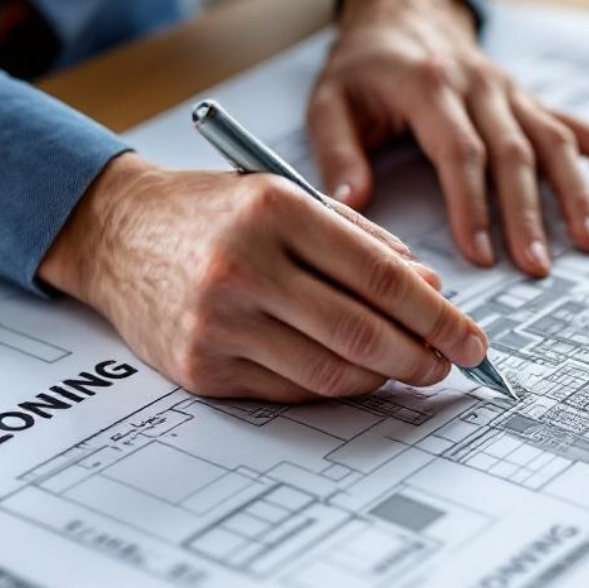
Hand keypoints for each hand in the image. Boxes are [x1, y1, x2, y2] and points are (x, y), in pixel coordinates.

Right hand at [37, 154, 491, 401]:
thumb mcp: (285, 198)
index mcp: (275, 211)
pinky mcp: (199, 367)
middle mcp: (243, 266)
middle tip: (451, 365)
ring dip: (382, 379)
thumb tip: (431, 291)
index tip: (472, 337)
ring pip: (329, 370)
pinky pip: (288, 390)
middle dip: (422, 356)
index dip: (438, 315)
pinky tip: (354, 376)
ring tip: (408, 370)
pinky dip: (332, 387)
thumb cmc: (212, 213)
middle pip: (362, 331)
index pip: (380, 277)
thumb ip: (360, 240)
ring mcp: (217, 323)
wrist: (116, 234)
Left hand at [307, 0, 588, 277]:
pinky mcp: (526, 97)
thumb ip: (337, 153)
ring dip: (573, 193)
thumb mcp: (329, 101)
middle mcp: (479, 85)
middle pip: (513, 153)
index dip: (472, 205)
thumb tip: (349, 203)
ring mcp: (509, 90)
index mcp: (430, 86)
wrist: (400, 10)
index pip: (460, 152)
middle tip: (537, 266)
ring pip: (551, 141)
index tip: (480, 254)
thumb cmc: (362, 67)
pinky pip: (572, 123)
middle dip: (527, 214)